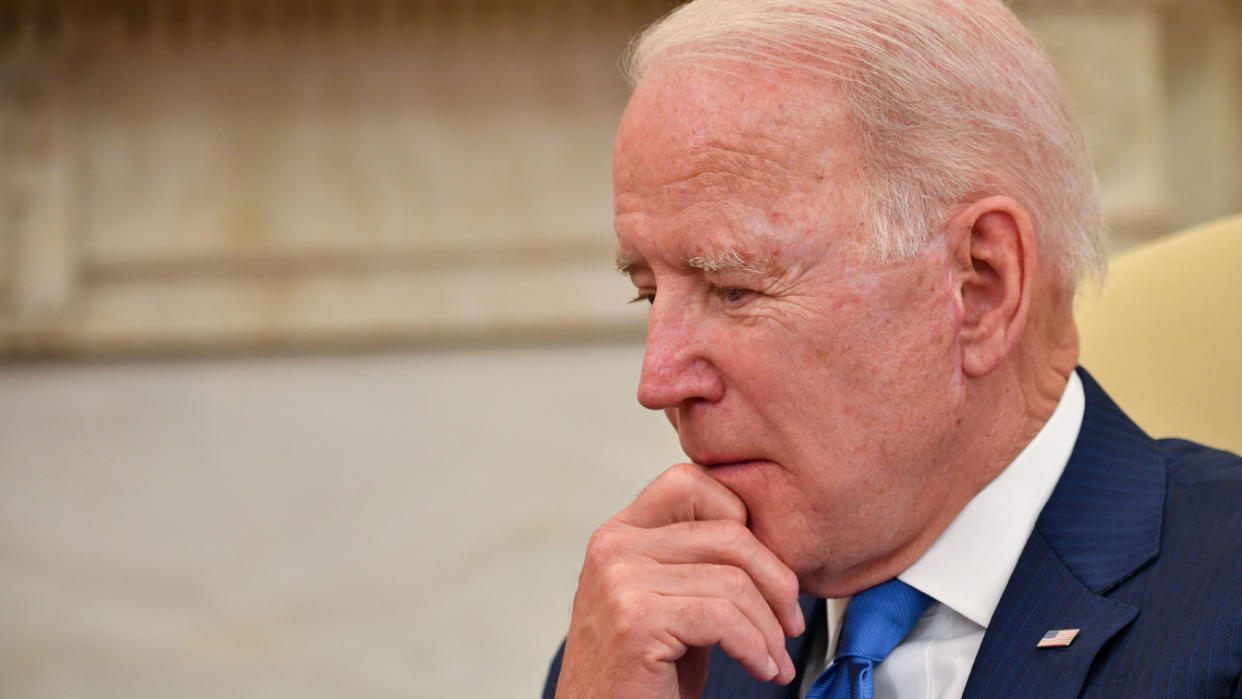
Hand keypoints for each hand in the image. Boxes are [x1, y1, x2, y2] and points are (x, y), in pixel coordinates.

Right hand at [554, 462, 804, 698]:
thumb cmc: (644, 676)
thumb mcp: (671, 602)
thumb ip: (699, 562)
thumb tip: (771, 541)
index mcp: (620, 533)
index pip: (692, 482)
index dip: (742, 518)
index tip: (765, 571)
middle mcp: (613, 546)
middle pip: (728, 532)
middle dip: (777, 581)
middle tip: (790, 623)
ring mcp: (620, 580)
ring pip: (734, 580)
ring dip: (770, 628)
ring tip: (774, 658)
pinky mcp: (635, 619)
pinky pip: (723, 617)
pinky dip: (756, 648)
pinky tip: (761, 668)